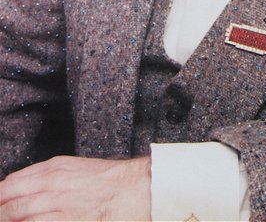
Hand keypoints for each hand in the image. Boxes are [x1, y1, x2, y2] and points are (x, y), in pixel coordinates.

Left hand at [0, 155, 150, 220]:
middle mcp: (52, 184)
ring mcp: (58, 205)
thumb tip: (22, 186)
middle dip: (1, 209)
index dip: (1, 195)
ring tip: (7, 220)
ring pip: (17, 214)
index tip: (1, 202)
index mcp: (54, 168)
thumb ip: (48, 176)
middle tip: (1, 214)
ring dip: (7, 217)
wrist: (133, 189)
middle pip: (9, 200)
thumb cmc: (109, 179)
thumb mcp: (75, 167)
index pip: (12, 182)